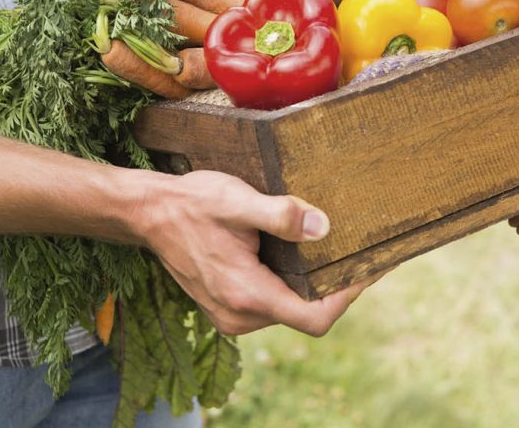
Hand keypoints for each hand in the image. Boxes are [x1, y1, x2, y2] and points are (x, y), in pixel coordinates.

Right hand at [133, 169, 377, 335]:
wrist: (149, 213)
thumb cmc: (193, 203)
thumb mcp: (238, 200)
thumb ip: (281, 215)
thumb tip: (323, 227)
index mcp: (247, 294)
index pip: (315, 318)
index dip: (347, 298)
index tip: (370, 268)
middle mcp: (240, 315)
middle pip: (307, 316)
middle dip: (337, 289)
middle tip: (362, 254)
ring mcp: (232, 315)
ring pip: (291, 311)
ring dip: (314, 287)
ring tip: (336, 252)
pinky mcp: (228, 307)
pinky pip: (273, 305)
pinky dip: (293, 285)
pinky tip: (302, 257)